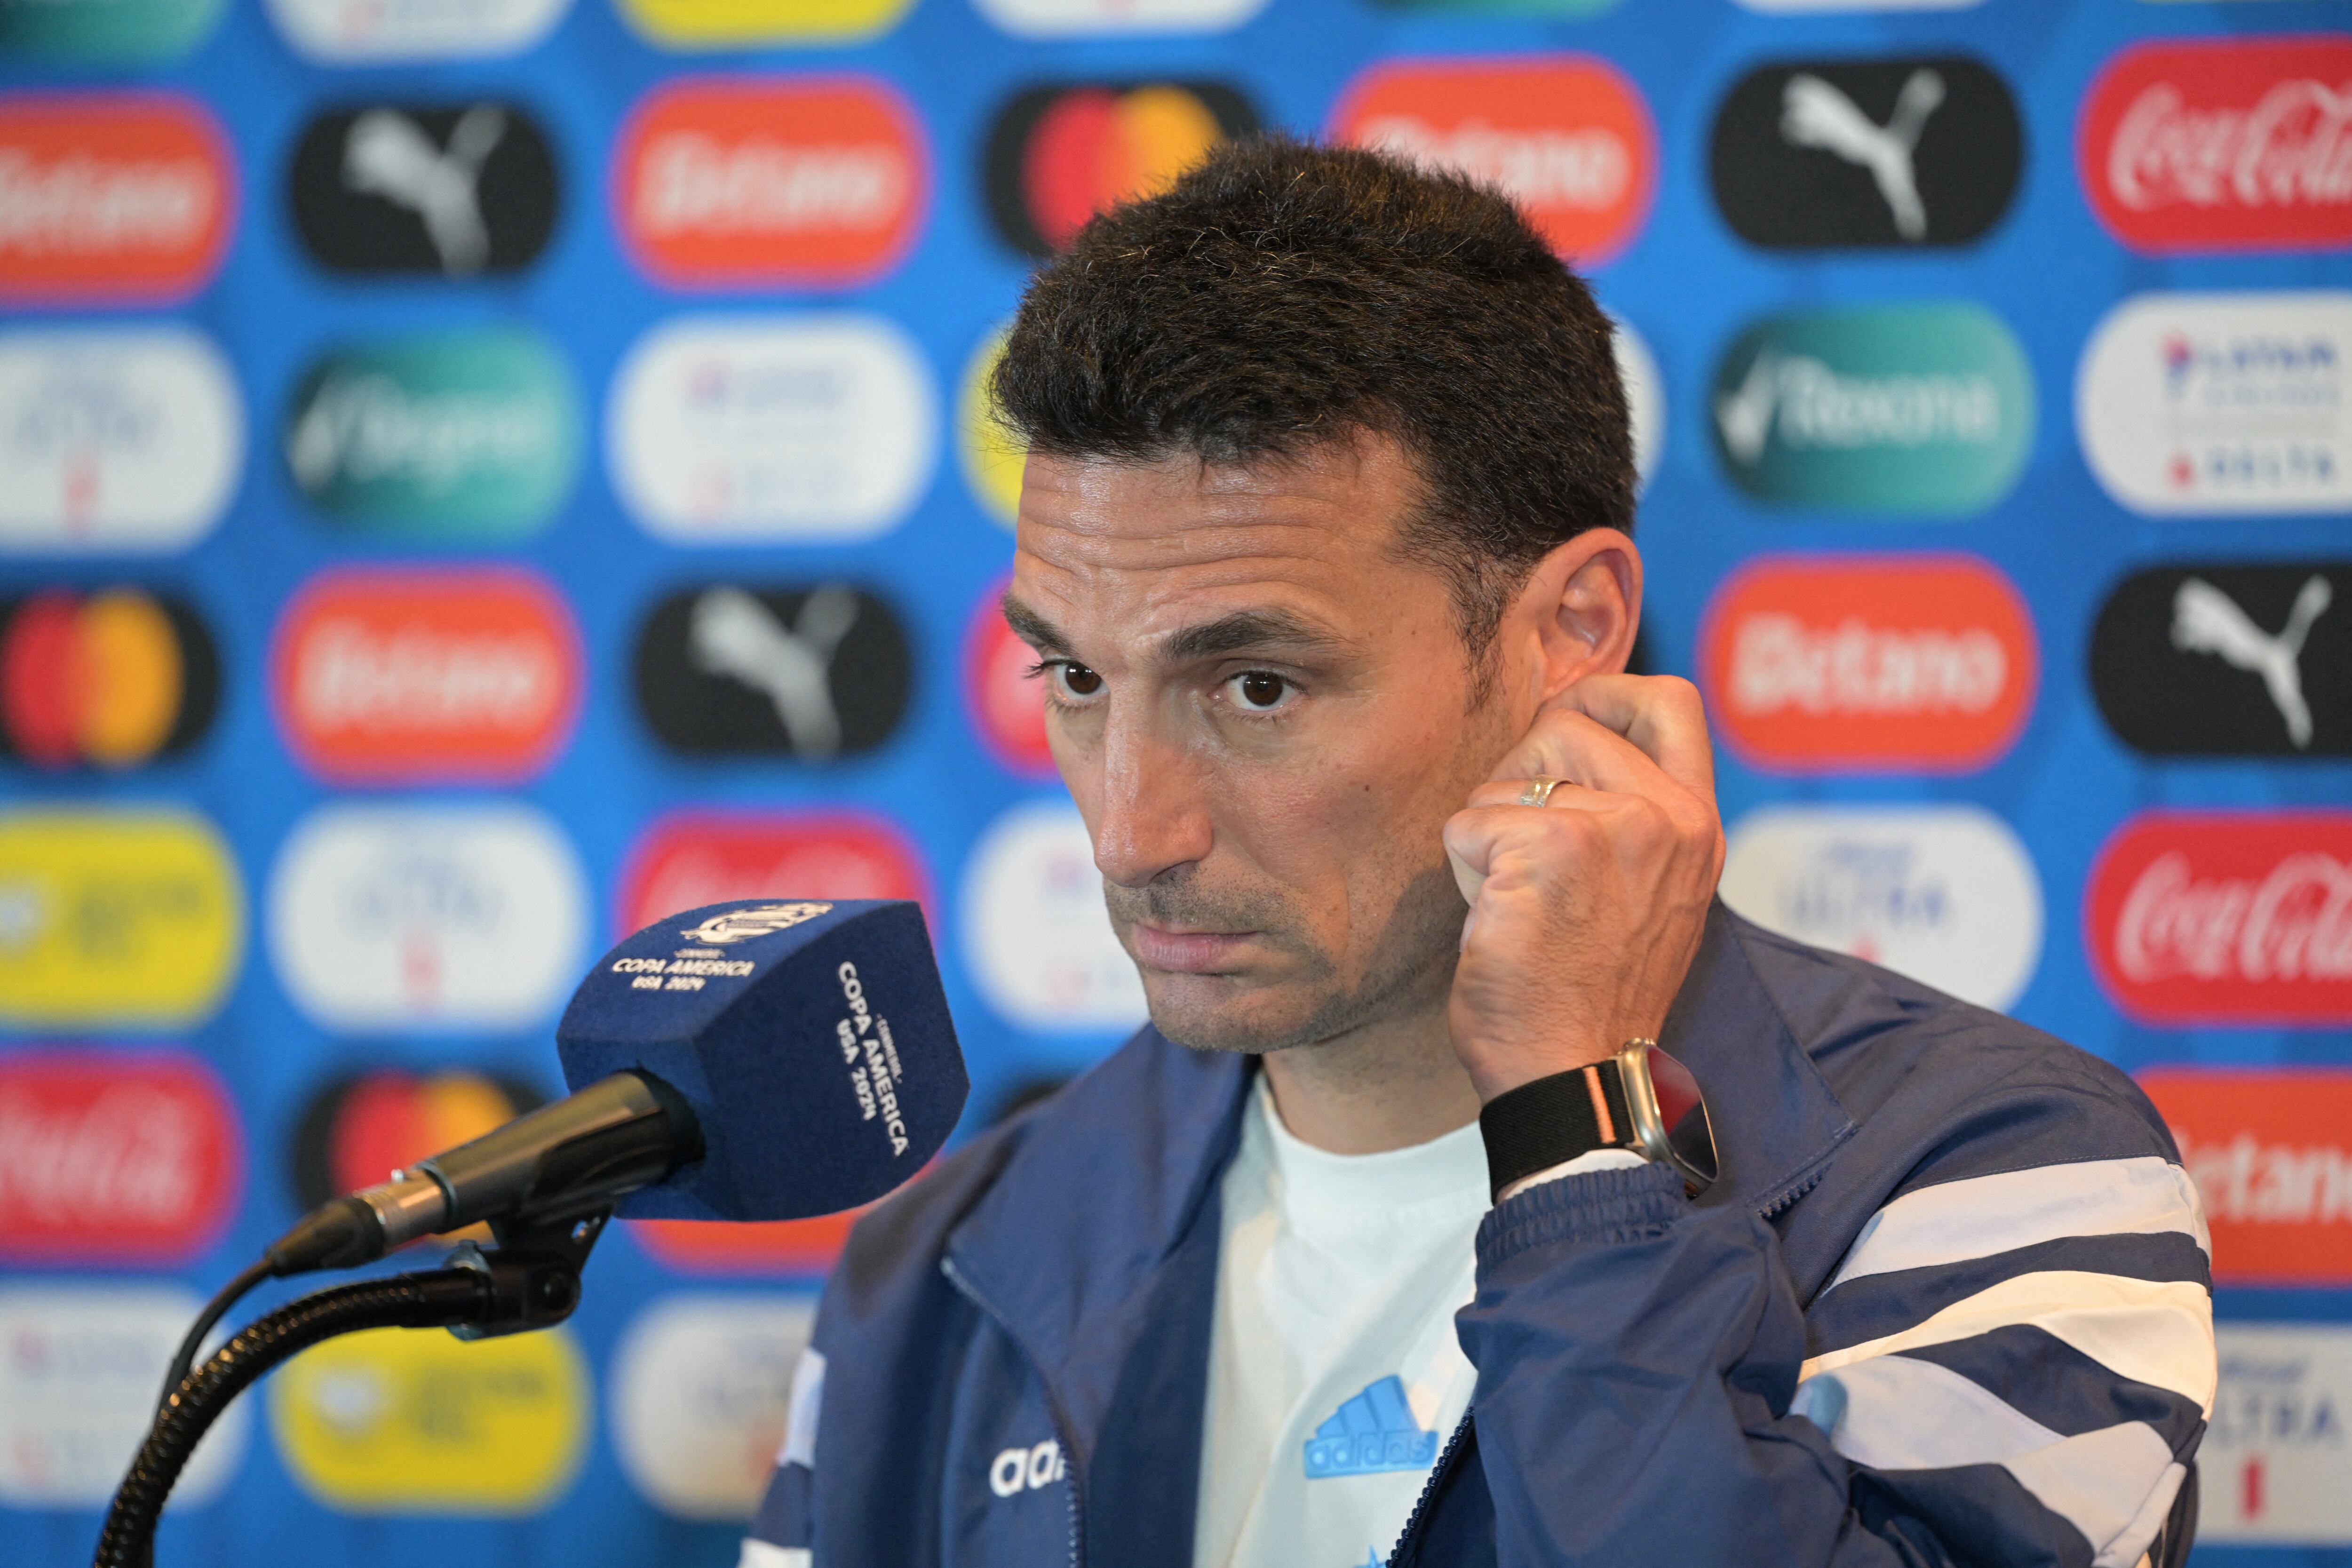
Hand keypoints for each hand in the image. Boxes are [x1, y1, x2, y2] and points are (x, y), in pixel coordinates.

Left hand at [1441, 675, 1725, 1102]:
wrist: (1573, 1073)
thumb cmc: (1587, 989)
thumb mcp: (1643, 888)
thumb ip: (1627, 811)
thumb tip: (1564, 726)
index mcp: (1696, 825)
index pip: (1669, 700)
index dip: (1601, 695)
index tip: (1560, 734)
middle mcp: (1670, 818)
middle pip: (1565, 722)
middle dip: (1519, 777)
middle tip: (1522, 853)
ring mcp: (1618, 828)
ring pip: (1508, 774)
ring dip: (1490, 830)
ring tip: (1516, 898)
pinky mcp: (1553, 848)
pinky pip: (1468, 821)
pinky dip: (1463, 868)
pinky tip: (1495, 921)